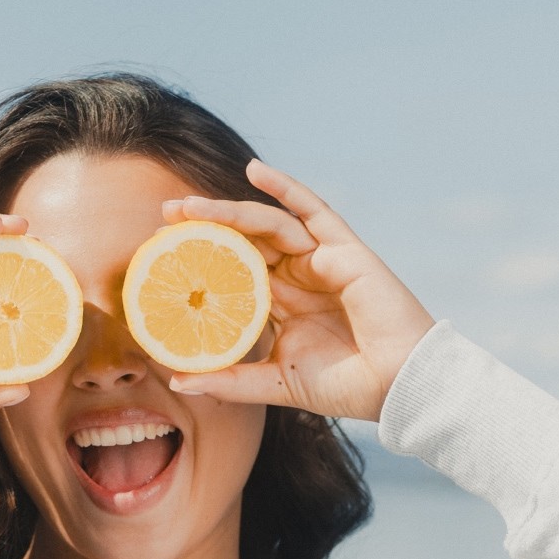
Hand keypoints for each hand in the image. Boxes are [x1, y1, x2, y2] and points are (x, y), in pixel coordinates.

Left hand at [162, 163, 435, 421]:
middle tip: (163, 218)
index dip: (201, 261)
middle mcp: (300, 277)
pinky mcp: (344, 250)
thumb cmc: (346, 387)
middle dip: (204, 226)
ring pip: (267, 225)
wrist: (397, 387)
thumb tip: (178, 380)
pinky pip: (312, 210)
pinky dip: (286, 187)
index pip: (234, 273)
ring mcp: (321, 260)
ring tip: (187, 208)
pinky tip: (255, 171)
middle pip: (245, 241)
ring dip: (227, 211)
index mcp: (284, 305)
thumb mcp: (277, 384)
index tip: (160, 256)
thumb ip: (231, 380)